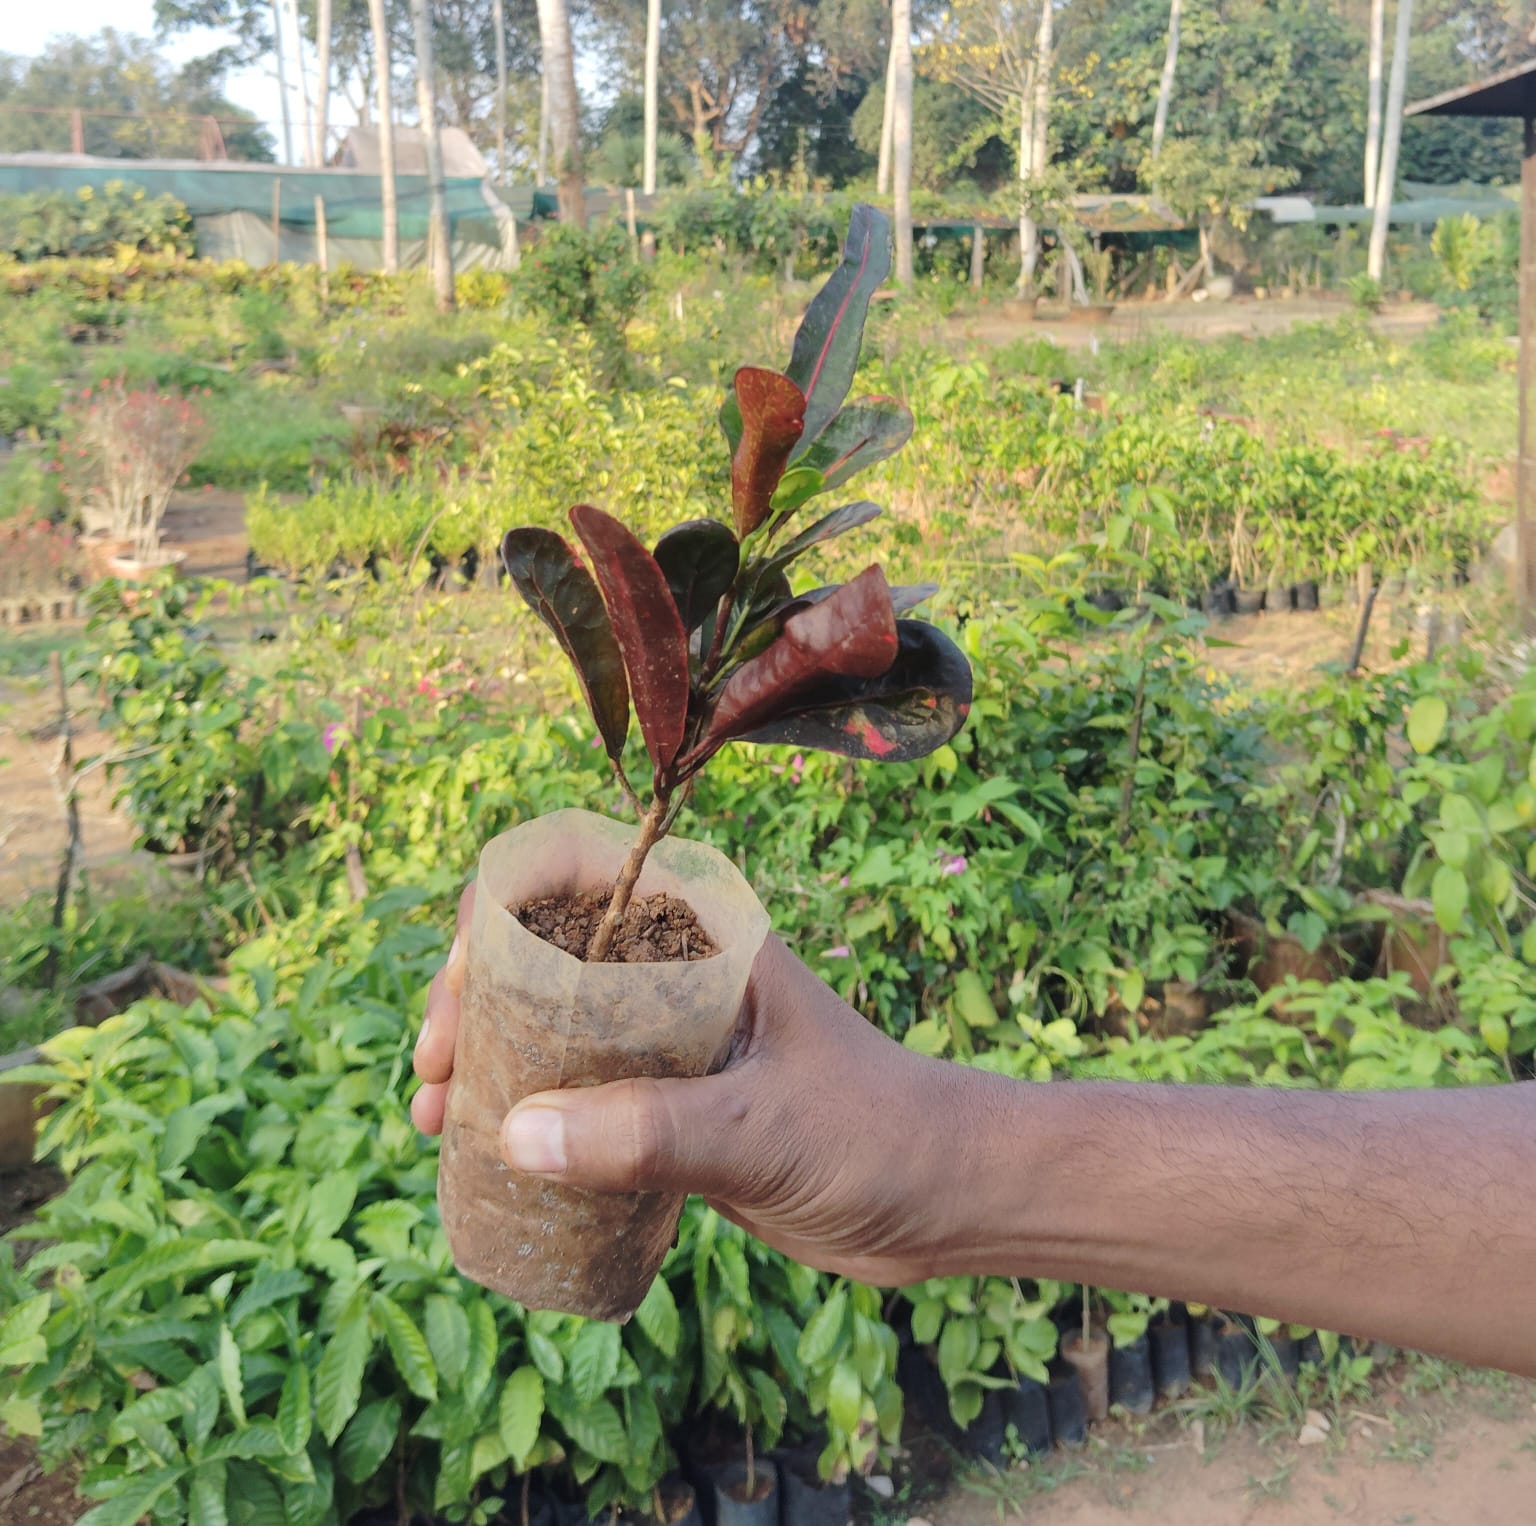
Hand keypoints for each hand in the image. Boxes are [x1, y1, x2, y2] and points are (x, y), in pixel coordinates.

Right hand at [413, 881, 969, 1285]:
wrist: (947, 1197)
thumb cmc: (879, 1133)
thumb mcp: (762, 1126)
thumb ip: (649, 1132)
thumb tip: (515, 1134)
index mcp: (706, 934)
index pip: (579, 878)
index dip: (501, 914)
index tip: (460, 987)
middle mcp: (679, 975)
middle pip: (549, 956)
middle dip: (476, 1002)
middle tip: (433, 1070)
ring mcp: (674, 1044)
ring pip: (557, 1029)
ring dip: (492, 1061)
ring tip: (435, 1117)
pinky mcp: (677, 1109)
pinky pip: (583, 1097)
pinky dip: (531, 1116)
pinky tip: (489, 1154)